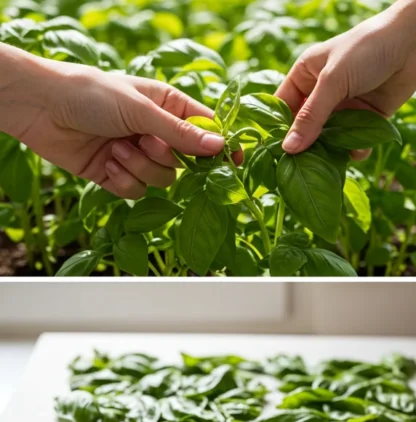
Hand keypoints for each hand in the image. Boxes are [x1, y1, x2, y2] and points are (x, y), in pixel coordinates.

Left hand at [9, 59, 224, 198]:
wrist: (40, 107)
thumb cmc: (91, 94)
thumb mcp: (142, 110)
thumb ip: (182, 133)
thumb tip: (221, 147)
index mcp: (168, 107)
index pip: (206, 130)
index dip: (220, 146)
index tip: (233, 162)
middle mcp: (156, 132)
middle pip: (186, 161)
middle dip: (165, 156)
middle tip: (147, 143)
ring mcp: (137, 154)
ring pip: (162, 179)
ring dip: (140, 166)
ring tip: (116, 148)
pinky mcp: (116, 174)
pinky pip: (136, 191)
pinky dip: (123, 179)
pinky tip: (105, 160)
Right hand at [275, 13, 415, 156]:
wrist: (411, 44)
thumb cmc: (365, 51)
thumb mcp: (333, 81)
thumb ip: (311, 116)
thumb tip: (289, 148)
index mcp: (307, 75)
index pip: (284, 106)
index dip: (280, 128)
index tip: (278, 154)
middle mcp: (324, 92)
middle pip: (307, 126)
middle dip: (307, 145)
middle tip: (302, 168)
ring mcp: (347, 105)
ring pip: (332, 136)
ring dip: (331, 150)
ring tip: (328, 166)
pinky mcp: (369, 116)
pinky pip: (357, 139)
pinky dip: (356, 148)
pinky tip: (357, 153)